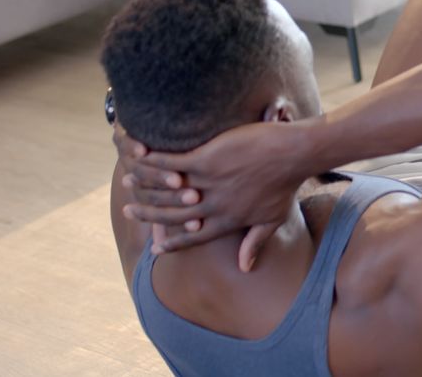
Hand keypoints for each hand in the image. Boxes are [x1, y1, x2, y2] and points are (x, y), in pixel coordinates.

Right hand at [115, 121, 312, 271]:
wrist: (294, 153)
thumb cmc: (287, 184)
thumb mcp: (273, 219)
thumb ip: (255, 243)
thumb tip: (246, 267)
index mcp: (228, 221)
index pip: (193, 237)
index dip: (173, 243)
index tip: (155, 249)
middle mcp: (214, 206)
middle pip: (173, 215)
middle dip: (148, 215)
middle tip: (128, 211)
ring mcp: (209, 182)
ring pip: (167, 189)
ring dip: (144, 185)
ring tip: (127, 180)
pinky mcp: (208, 159)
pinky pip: (172, 163)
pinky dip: (153, 161)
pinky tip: (140, 156)